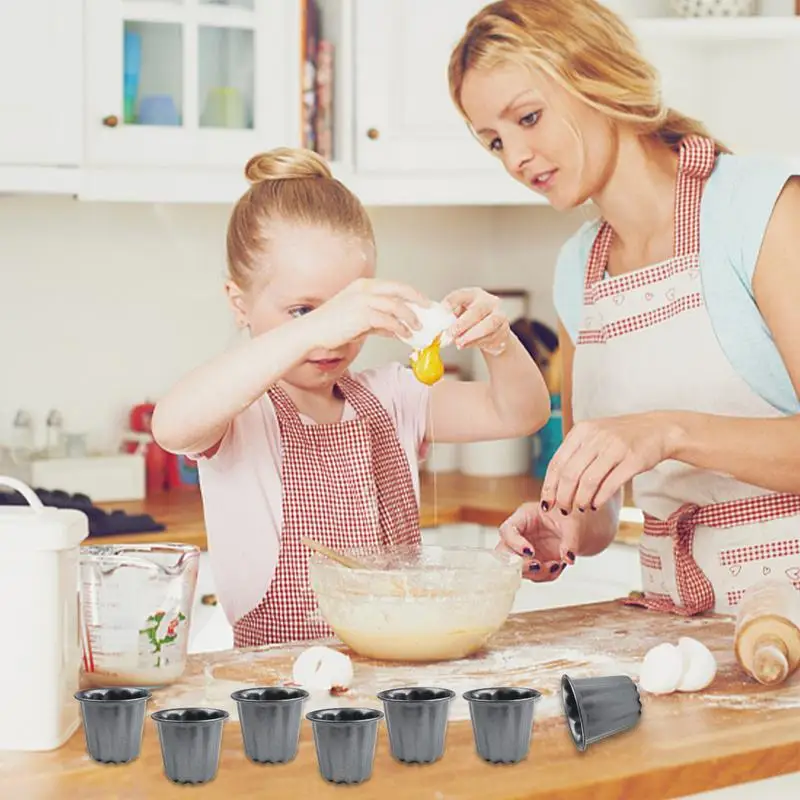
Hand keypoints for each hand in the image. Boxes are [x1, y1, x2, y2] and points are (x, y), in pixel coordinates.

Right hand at [305, 278, 429, 349]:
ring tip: (418, 328)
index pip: (394, 285)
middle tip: (429, 309)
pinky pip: (388, 320)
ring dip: (410, 317)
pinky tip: (405, 335)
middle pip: (399, 289)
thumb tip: (397, 329)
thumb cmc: (332, 327)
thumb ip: (378, 321)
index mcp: (363, 285)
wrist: (312, 333)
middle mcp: (364, 289)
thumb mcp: (358, 320)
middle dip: (417, 299)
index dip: (411, 293)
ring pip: (396, 305)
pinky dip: (400, 328)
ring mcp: (363, 300)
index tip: (423, 303)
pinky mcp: (362, 315)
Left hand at [442, 287, 510, 354]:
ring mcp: (499, 315)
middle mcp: (489, 302)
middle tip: (451, 334)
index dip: (451, 302)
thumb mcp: (460, 313)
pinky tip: (466, 345)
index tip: (443, 311)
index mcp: (474, 294)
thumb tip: (438, 325)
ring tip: (459, 343)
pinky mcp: (503, 329)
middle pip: (477, 311)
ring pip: (487, 325)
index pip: (461, 295)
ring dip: (471, 336)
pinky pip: (490, 337)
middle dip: (462, 324)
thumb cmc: (472, 320)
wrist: (493, 331)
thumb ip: (450, 317)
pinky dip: (476, 343)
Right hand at [496, 502, 580, 581]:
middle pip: (506, 553)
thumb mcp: (572, 523)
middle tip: (538, 566)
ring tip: (557, 565)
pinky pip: (534, 575)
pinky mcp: (534, 562)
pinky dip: (547, 575)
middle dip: (521, 564)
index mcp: (523, 517)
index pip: (507, 530)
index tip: (531, 551)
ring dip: (537, 572)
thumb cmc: (569, 516)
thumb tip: (568, 558)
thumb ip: (570, 540)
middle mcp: (520, 535)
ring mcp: (525, 551)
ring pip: (518, 568)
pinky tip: (559, 565)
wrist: (577, 526)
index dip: (514, 543)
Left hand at [540, 412, 680, 513]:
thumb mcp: (594, 436)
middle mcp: (596, 436)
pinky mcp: (633, 459)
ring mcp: (615, 447)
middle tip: (563, 510)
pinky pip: (610, 484)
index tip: (546, 503)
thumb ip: (575, 453)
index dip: (549, 486)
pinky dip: (599, 498)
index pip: (557, 462)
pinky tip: (595, 505)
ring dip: (580, 500)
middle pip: (569, 474)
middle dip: (563, 497)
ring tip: (579, 509)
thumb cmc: (621, 437)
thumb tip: (553, 484)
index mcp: (582, 431)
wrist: (658, 429)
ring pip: (588, 481)